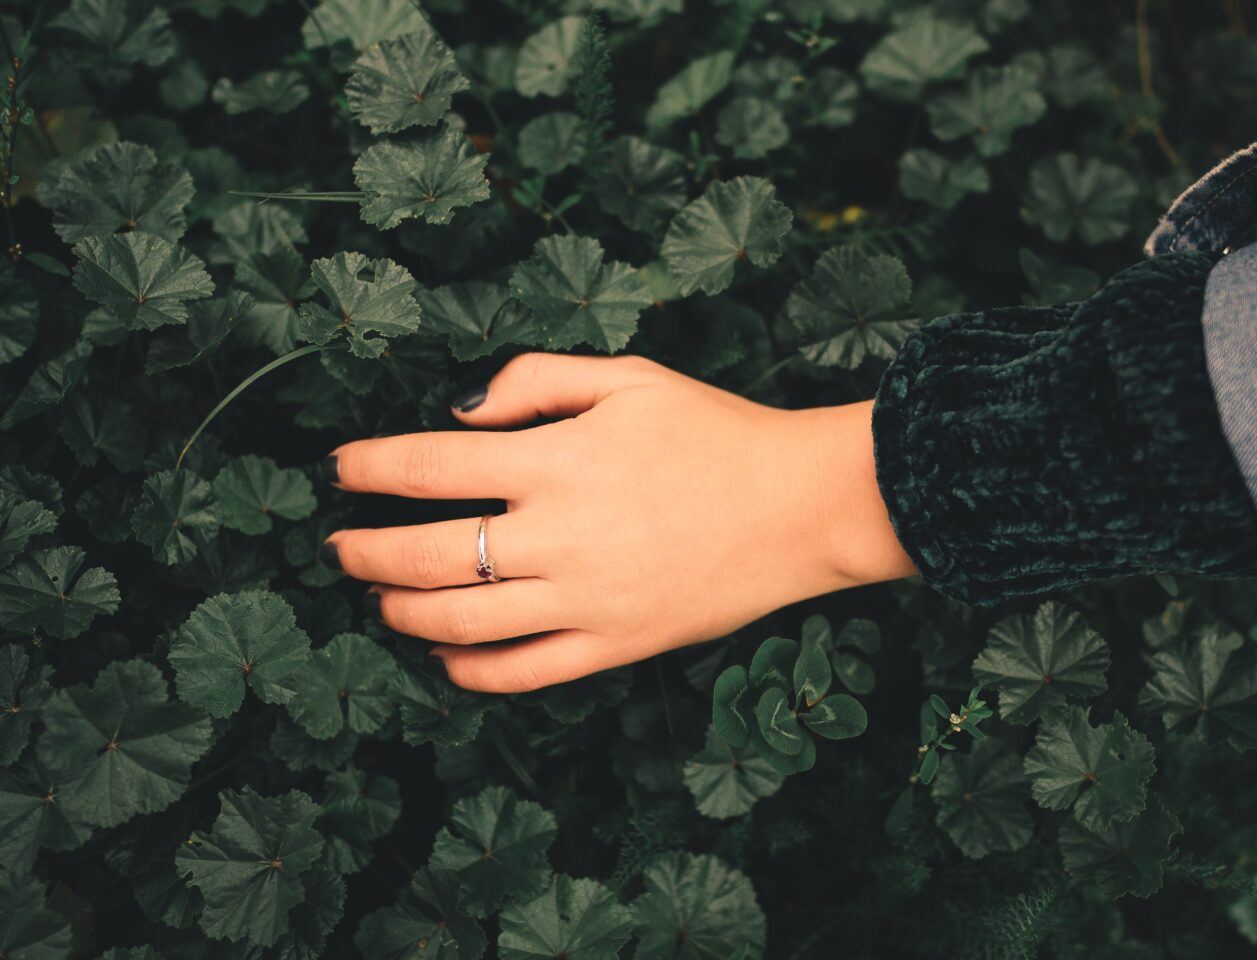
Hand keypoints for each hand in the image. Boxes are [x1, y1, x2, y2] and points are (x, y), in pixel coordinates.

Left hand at [322, 353, 916, 691]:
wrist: (799, 506)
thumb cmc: (716, 433)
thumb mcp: (629, 377)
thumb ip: (536, 380)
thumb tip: (460, 412)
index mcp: (558, 460)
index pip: (430, 465)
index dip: (368, 467)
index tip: (339, 470)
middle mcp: (559, 535)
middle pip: (427, 554)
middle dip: (365, 551)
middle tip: (340, 546)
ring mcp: (585, 600)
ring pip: (461, 622)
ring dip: (402, 611)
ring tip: (380, 598)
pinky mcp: (614, 646)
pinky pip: (523, 672)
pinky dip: (469, 670)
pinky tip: (445, 655)